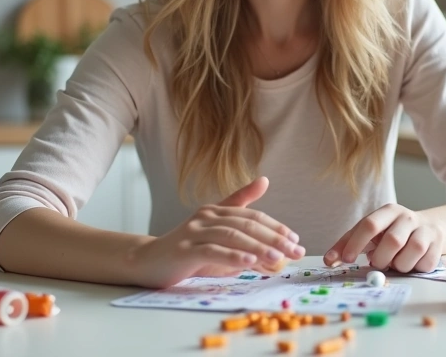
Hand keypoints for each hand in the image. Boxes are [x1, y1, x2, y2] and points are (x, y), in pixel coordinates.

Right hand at [127, 176, 305, 287]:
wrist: (149, 261)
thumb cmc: (188, 248)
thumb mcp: (216, 231)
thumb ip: (240, 214)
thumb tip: (265, 182)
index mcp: (216, 210)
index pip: (253, 216)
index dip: (276, 227)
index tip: (296, 241)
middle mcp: (206, 217)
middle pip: (246, 225)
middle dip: (274, 238)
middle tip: (295, 251)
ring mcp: (194, 233)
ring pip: (232, 236)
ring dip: (258, 247)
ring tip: (278, 257)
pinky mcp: (185, 250)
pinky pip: (213, 252)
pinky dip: (233, 256)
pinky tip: (250, 262)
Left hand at [323, 204, 443, 273]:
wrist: (429, 228)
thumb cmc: (391, 232)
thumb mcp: (370, 233)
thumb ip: (348, 244)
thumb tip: (328, 260)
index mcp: (388, 211)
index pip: (370, 224)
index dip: (356, 243)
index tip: (345, 260)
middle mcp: (408, 217)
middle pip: (393, 241)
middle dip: (381, 258)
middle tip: (377, 263)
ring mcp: (425, 230)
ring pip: (412, 252)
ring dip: (399, 265)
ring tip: (395, 263)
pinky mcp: (438, 245)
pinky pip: (425, 263)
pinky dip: (415, 268)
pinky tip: (412, 263)